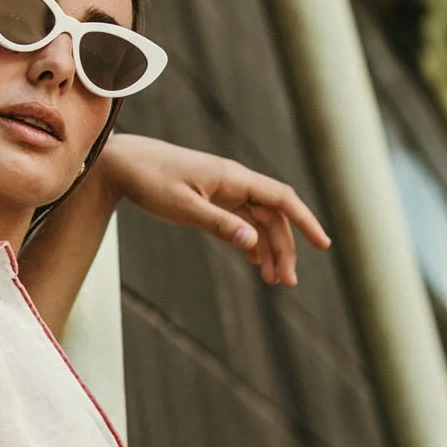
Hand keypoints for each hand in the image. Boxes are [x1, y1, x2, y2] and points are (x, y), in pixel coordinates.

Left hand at [101, 134, 330, 286]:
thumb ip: (219, 224)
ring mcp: (224, 190)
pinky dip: (250, 241)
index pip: (282, 198)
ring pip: (258, 220)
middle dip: (284, 248)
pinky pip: (241, 220)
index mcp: (234, 178)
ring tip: (273, 280)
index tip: (324, 244)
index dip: (306, 221)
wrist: (122, 163)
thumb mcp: (184, 207)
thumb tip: (253, 241)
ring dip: (268, 249)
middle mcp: (235, 182)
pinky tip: (255, 262)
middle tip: (286, 283)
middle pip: (273, 216)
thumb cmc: (151, 181)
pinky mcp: (211, 199)